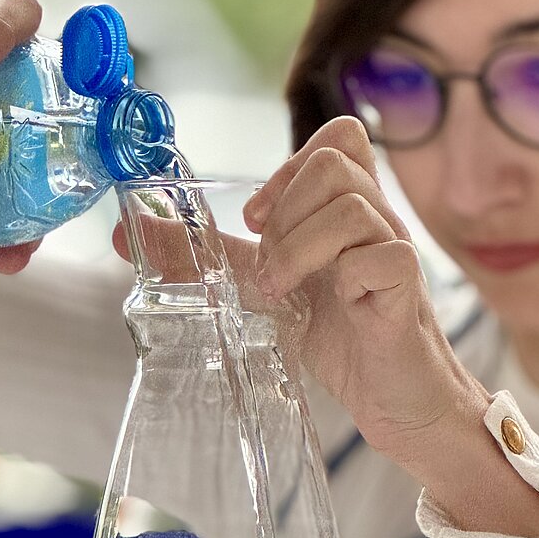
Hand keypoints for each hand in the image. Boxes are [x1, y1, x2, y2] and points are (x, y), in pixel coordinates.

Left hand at [241, 117, 488, 480]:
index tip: (258, 220)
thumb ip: (210, 257)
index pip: (337, 138)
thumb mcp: (266, 288)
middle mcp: (377, 220)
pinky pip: (386, 257)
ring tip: (283, 290)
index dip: (288, 166)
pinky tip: (336, 305)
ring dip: (301, 246)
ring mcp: (396, 251)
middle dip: (286, 209)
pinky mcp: (408, 291)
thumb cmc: (343, 337)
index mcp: (347, 210)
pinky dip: (346, 276)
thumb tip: (130, 232)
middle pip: (335, 160)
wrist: (397, 399)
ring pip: (353, 206)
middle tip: (269, 265)